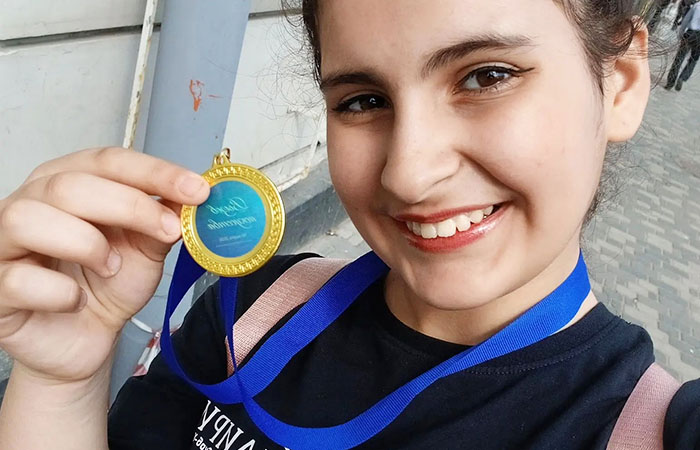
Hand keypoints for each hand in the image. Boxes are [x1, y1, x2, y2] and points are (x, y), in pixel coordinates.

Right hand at [0, 147, 208, 382]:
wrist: (88, 339)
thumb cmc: (109, 285)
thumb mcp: (145, 248)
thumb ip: (163, 218)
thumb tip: (192, 194)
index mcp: (66, 183)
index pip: (106, 160)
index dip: (154, 171)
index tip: (197, 189)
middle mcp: (29, 204)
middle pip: (68, 184)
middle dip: (129, 206)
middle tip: (169, 230)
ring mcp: (4, 245)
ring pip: (27, 218)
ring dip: (85, 243)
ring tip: (110, 267)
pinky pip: (17, 279)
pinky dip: (60, 292)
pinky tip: (77, 300)